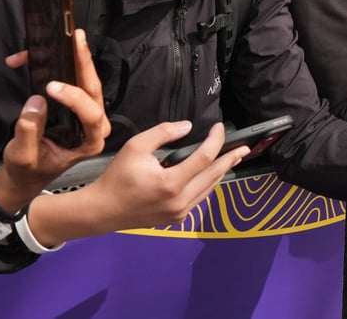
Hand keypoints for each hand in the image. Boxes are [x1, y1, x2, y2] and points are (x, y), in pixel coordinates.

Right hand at [0, 29, 109, 212]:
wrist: (27, 173)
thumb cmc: (29, 168)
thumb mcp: (23, 157)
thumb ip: (29, 132)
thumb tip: (36, 102)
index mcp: (89, 142)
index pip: (91, 115)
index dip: (74, 98)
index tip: (51, 86)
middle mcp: (95, 126)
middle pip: (94, 90)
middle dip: (84, 63)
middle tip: (76, 40)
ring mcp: (88, 113)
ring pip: (86, 82)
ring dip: (75, 59)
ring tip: (67, 39)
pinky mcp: (77, 105)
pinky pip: (74, 82)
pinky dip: (56, 67)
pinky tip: (34, 58)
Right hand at [78, 121, 249, 233]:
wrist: (102, 211)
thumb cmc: (117, 177)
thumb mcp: (136, 147)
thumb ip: (164, 133)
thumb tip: (188, 127)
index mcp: (171, 183)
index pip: (205, 158)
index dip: (216, 140)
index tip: (219, 128)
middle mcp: (180, 200)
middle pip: (214, 175)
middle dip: (230, 159)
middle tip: (244, 148)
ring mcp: (180, 212)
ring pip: (210, 188)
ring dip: (221, 172)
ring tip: (232, 158)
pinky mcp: (177, 219)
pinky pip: (201, 198)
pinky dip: (208, 183)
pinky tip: (212, 174)